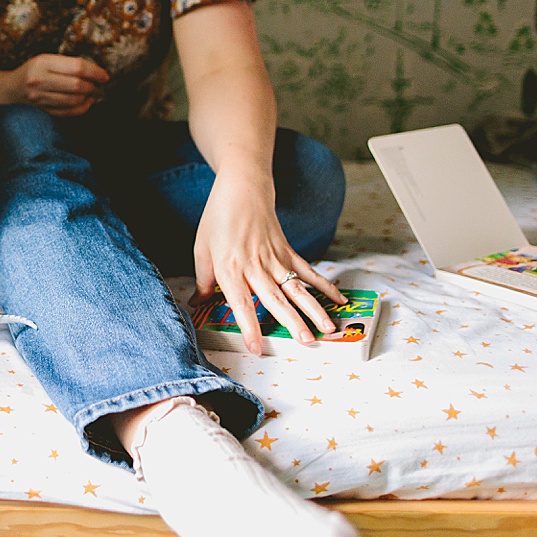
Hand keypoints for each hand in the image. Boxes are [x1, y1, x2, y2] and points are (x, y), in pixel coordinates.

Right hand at [10, 54, 108, 116]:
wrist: (12, 86)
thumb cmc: (34, 69)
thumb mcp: (47, 59)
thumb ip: (68, 63)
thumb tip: (95, 71)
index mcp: (42, 62)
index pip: (76, 67)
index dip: (94, 71)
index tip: (104, 75)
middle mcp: (40, 80)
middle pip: (76, 85)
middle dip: (93, 85)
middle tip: (99, 84)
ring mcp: (40, 97)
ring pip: (74, 100)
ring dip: (88, 97)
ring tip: (92, 92)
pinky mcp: (42, 109)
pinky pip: (68, 112)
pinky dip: (82, 108)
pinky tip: (86, 102)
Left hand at [192, 170, 344, 355]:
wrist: (242, 189)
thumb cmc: (218, 220)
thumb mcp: (201, 250)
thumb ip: (202, 281)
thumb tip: (198, 305)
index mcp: (230, 268)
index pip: (241, 303)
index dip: (249, 327)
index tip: (257, 347)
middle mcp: (255, 266)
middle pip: (276, 298)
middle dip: (292, 322)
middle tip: (306, 343)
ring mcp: (275, 258)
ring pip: (296, 288)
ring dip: (314, 309)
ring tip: (327, 329)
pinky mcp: (288, 251)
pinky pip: (308, 272)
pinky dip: (324, 286)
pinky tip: (338, 301)